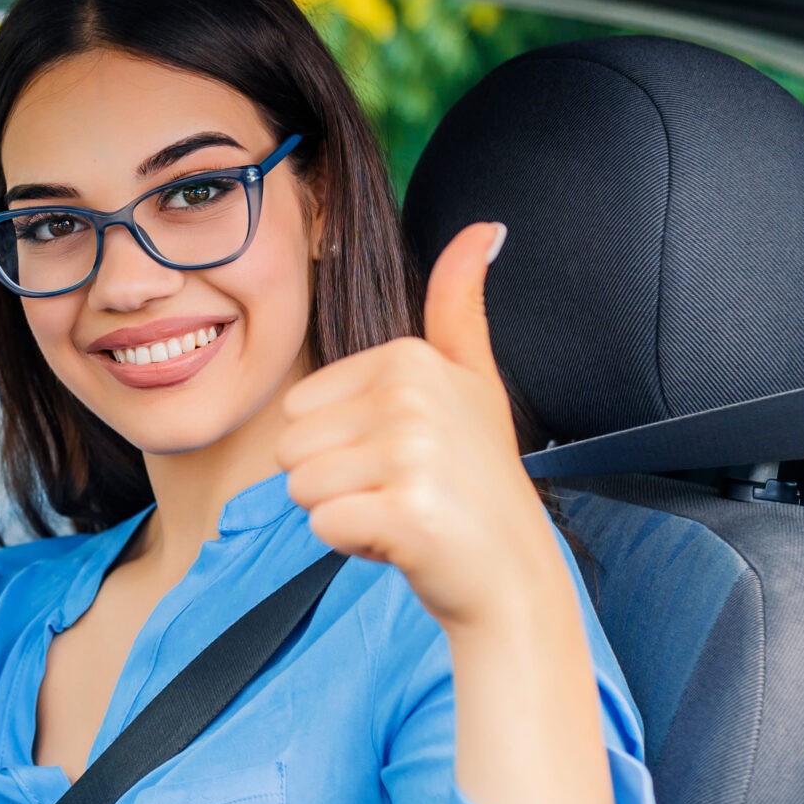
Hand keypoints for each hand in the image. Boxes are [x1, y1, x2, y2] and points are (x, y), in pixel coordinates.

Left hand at [275, 221, 559, 634]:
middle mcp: (412, 397)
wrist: (513, 575)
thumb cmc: (478, 481)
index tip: (402, 457)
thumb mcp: (472, 380)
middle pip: (290, 445)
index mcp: (411, 359)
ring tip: (402, 510)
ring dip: (341, 511)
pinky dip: (353, 543)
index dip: (341, 444)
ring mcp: (412, 455)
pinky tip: (403, 540)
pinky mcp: (406, 514)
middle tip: (400, 489)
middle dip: (335, 480)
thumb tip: (485, 227)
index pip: (299, 407)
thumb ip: (459, 306)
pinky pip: (322, 526)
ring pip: (300, 487)